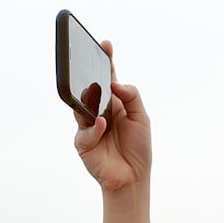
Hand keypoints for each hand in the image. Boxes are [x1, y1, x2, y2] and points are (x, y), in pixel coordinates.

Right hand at [74, 41, 151, 193]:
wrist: (133, 177)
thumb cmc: (138, 148)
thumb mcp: (141, 118)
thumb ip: (131, 96)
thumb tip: (115, 82)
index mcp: (115, 104)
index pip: (108, 78)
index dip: (106, 61)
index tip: (106, 45)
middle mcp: (99, 112)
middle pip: (90, 87)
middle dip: (89, 73)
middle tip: (91, 61)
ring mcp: (89, 126)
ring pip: (82, 106)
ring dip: (89, 99)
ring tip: (96, 92)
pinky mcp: (83, 143)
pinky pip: (85, 131)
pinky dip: (94, 127)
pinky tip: (103, 124)